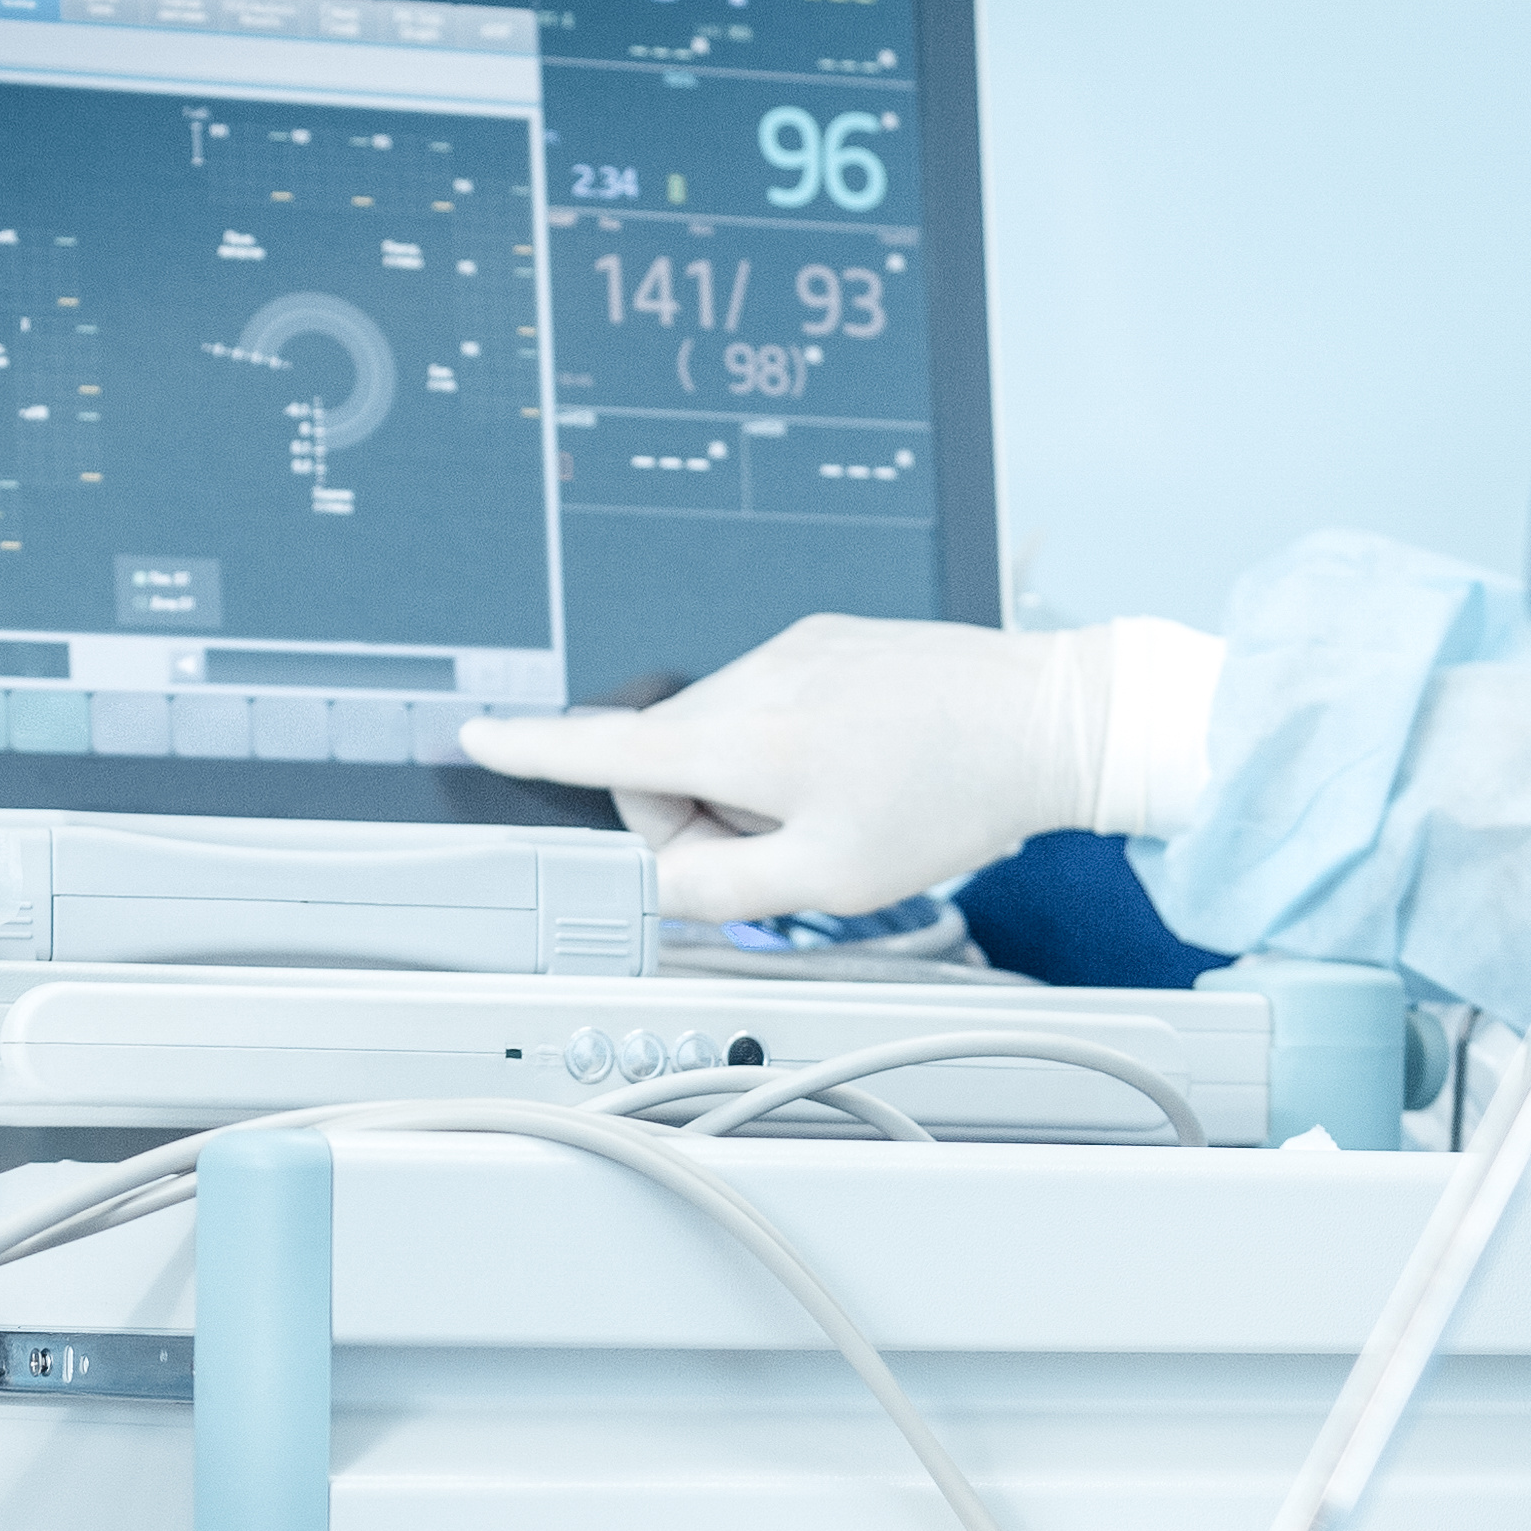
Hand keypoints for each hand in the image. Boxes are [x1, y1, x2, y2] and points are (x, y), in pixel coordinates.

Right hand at [462, 617, 1120, 922]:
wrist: (1050, 719)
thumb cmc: (953, 795)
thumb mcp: (831, 880)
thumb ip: (723, 893)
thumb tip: (665, 881)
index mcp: (743, 739)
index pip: (607, 749)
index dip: (536, 749)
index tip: (480, 733)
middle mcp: (756, 677)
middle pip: (669, 763)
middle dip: (703, 819)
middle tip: (784, 856)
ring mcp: (794, 648)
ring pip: (723, 737)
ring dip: (754, 787)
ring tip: (842, 808)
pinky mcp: (830, 637)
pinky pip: (771, 704)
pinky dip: (791, 749)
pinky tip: (862, 769)